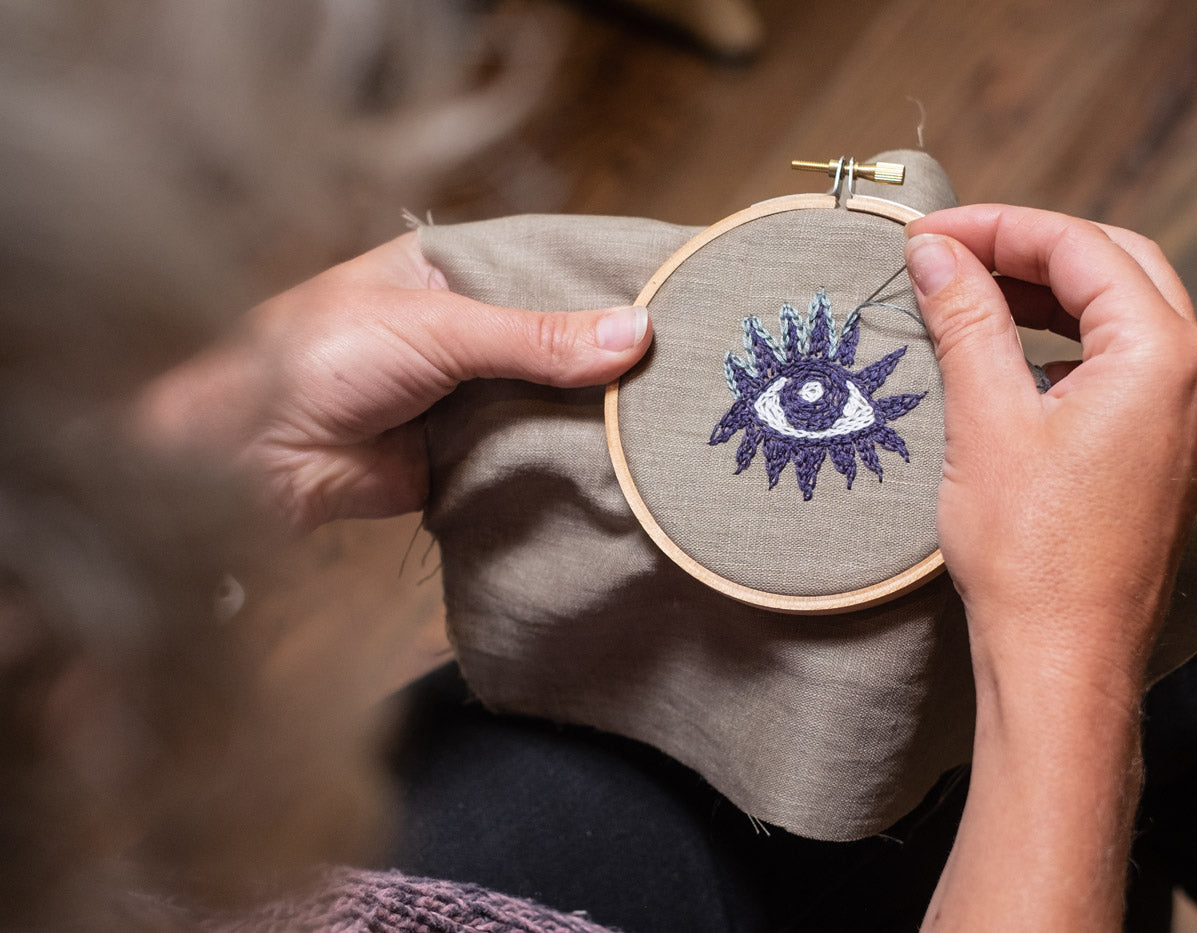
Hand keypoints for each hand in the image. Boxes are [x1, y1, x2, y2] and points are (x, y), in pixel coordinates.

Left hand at [137, 233, 650, 529]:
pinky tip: (625, 460)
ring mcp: (467, 397)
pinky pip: (530, 454)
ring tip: (676, 413)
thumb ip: (536, 338)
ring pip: (549, 400)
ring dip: (596, 412)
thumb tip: (638, 334)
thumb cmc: (317, 358)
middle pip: (557, 341)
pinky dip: (567, 459)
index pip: (547, 271)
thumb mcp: (438, 327)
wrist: (250, 458)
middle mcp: (465, 333)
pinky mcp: (466, 456)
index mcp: (451, 275)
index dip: (606, 284)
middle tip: (696, 363)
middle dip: (610, 356)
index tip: (678, 292)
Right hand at [904, 206, 1196, 930]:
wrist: (1062, 661)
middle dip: (1029, 249)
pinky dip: (1070, 341)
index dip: (998, 229)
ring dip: (1049, 294)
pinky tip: (1015, 351)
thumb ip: (966, 318)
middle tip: (950, 253)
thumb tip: (935, 253)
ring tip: (972, 292)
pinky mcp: (1171, 453)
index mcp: (1164, 355)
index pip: (1080, 248)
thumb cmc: (1031, 554)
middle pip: (1115, 266)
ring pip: (1125, 313)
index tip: (928, 236)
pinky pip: (1128, 365)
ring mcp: (1192, 418)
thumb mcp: (985, 418)